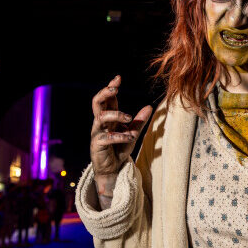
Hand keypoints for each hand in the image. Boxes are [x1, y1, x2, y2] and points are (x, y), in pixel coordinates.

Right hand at [89, 75, 152, 208]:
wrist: (113, 170)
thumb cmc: (119, 149)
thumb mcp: (132, 133)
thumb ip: (139, 121)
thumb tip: (150, 106)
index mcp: (109, 117)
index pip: (108, 98)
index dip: (111, 87)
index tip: (118, 78)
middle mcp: (101, 122)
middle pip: (97, 102)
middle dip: (105, 93)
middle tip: (115, 89)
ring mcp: (97, 132)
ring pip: (101, 116)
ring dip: (116, 114)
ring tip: (129, 117)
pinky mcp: (97, 144)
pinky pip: (107, 137)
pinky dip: (120, 136)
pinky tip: (130, 137)